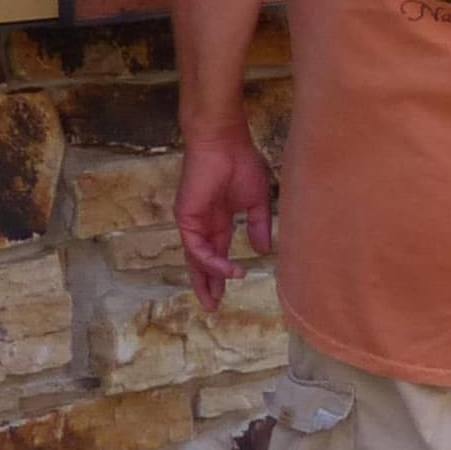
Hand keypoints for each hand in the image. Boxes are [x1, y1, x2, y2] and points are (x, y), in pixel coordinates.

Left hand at [175, 127, 273, 311]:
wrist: (223, 142)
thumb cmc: (241, 163)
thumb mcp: (256, 201)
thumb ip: (259, 225)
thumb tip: (264, 250)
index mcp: (218, 219)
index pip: (217, 252)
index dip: (222, 272)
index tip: (232, 287)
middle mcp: (202, 224)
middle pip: (202, 261)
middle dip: (206, 284)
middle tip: (212, 307)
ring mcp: (192, 222)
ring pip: (196, 259)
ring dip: (206, 280)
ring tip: (216, 298)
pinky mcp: (186, 218)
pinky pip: (197, 248)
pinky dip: (211, 262)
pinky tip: (227, 270)